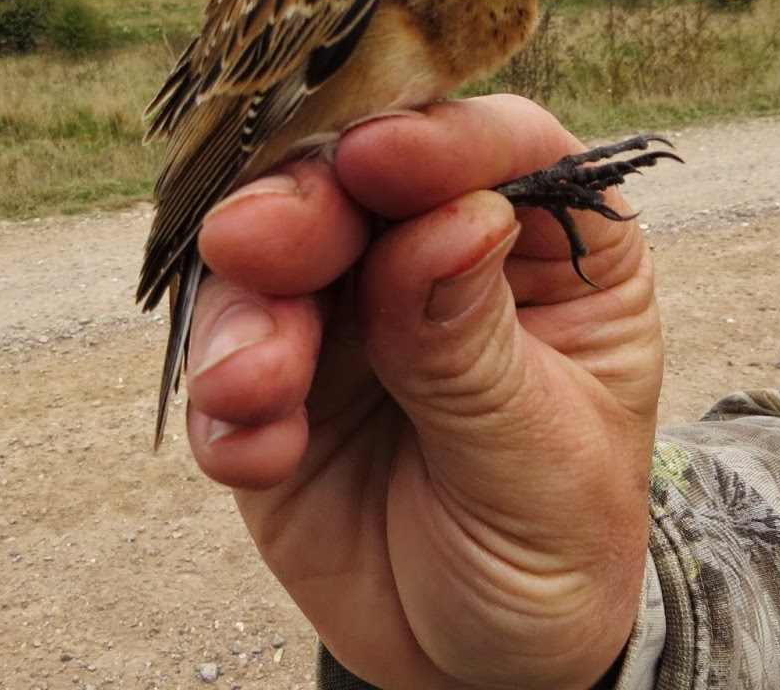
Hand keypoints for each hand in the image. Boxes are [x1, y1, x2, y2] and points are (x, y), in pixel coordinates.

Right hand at [185, 95, 661, 689]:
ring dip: (245, 313)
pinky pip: (225, 366)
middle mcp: (435, 254)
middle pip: (356, 181)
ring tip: (255, 388)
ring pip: (268, 260)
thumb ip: (477, 345)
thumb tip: (455, 216)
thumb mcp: (542, 456)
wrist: (479, 661)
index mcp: (546, 247)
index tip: (378, 158)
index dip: (436, 141)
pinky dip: (225, 404)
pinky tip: (257, 456)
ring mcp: (345, 314)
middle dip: (299, 207)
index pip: (501, 150)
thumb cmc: (554, 541)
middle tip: (251, 243)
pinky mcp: (273, 384)